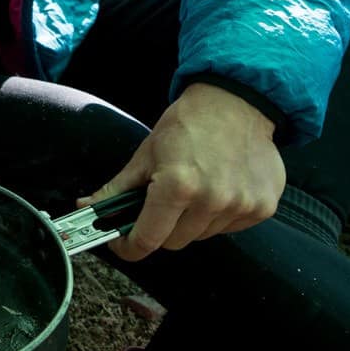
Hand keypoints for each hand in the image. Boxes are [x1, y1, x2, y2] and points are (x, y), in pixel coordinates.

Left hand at [80, 82, 284, 260]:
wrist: (236, 103)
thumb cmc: (189, 124)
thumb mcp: (145, 154)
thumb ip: (117, 188)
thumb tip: (87, 208)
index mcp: (178, 186)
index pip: (147, 239)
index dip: (128, 247)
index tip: (122, 243)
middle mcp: (212, 200)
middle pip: (174, 241)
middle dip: (160, 228)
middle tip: (160, 203)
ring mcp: (241, 206)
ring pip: (201, 236)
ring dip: (191, 222)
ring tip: (194, 188)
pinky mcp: (263, 207)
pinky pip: (229, 228)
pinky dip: (218, 216)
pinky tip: (218, 188)